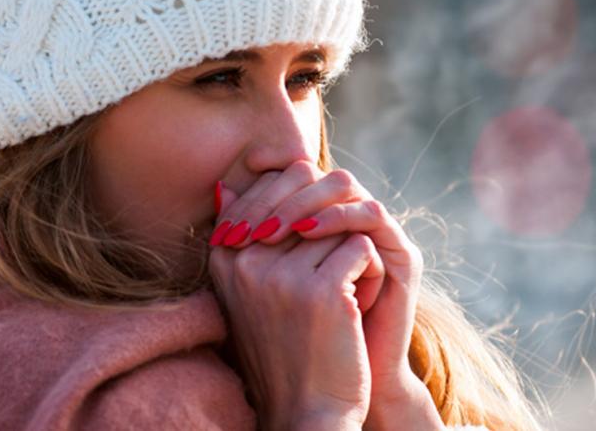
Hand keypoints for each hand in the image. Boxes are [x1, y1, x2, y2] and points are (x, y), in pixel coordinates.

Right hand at [208, 170, 382, 428]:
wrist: (307, 410)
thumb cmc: (285, 346)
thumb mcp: (248, 291)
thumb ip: (241, 237)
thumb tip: (227, 186)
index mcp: (225, 257)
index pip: (273, 187)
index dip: (307, 211)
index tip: (309, 261)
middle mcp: (246, 261)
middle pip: (308, 200)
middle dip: (331, 230)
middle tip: (334, 275)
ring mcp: (281, 275)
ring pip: (339, 224)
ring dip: (352, 255)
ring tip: (344, 298)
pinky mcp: (321, 289)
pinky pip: (361, 247)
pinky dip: (370, 273)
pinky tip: (358, 306)